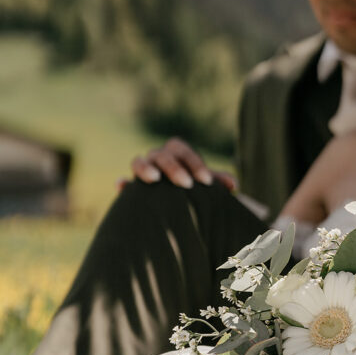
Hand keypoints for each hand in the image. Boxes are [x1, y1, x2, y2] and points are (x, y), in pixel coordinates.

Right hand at [118, 137, 235, 190]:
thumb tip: (233, 185)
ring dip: (145, 168)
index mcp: (177, 153)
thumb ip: (218, 181)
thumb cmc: (195, 188)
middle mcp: (158, 157)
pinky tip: (122, 188)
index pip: (185, 152)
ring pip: (138, 161)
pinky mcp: (130, 186)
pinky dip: (123, 184)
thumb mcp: (207, 185)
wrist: (178, 203)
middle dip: (174, 167)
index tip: (206, 181)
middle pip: (162, 155)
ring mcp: (143, 170)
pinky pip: (123, 182)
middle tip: (186, 184)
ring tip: (154, 179)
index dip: (196, 164)